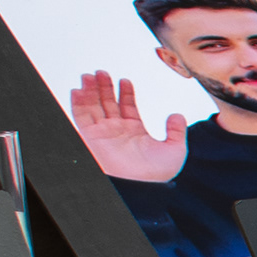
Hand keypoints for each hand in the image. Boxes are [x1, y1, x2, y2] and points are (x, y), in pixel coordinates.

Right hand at [68, 68, 188, 181]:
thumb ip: (176, 131)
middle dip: (104, 86)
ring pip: (93, 106)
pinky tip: (78, 90)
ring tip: (90, 75)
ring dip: (90, 90)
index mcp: (134, 132)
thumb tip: (178, 115)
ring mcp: (103, 133)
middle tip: (102, 72)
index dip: (125, 93)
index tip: (125, 80)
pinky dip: (78, 103)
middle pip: (107, 103)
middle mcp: (116, 131)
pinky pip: (81, 117)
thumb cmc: (157, 174)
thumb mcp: (175, 149)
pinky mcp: (91, 137)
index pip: (127, 107)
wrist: (140, 185)